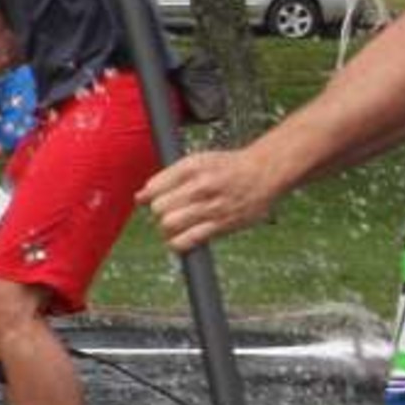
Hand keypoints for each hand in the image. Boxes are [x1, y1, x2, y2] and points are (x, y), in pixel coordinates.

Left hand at [139, 148, 280, 252]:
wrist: (264, 172)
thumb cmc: (229, 167)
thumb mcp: (197, 160)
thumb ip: (168, 177)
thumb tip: (140, 197)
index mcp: (193, 167)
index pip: (154, 187)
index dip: (149, 196)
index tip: (152, 199)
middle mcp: (202, 186)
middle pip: (159, 208)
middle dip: (158, 212)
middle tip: (167, 211)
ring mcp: (212, 207)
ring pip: (170, 224)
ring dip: (166, 228)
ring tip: (174, 224)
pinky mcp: (221, 225)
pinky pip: (188, 240)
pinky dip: (177, 243)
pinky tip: (179, 238)